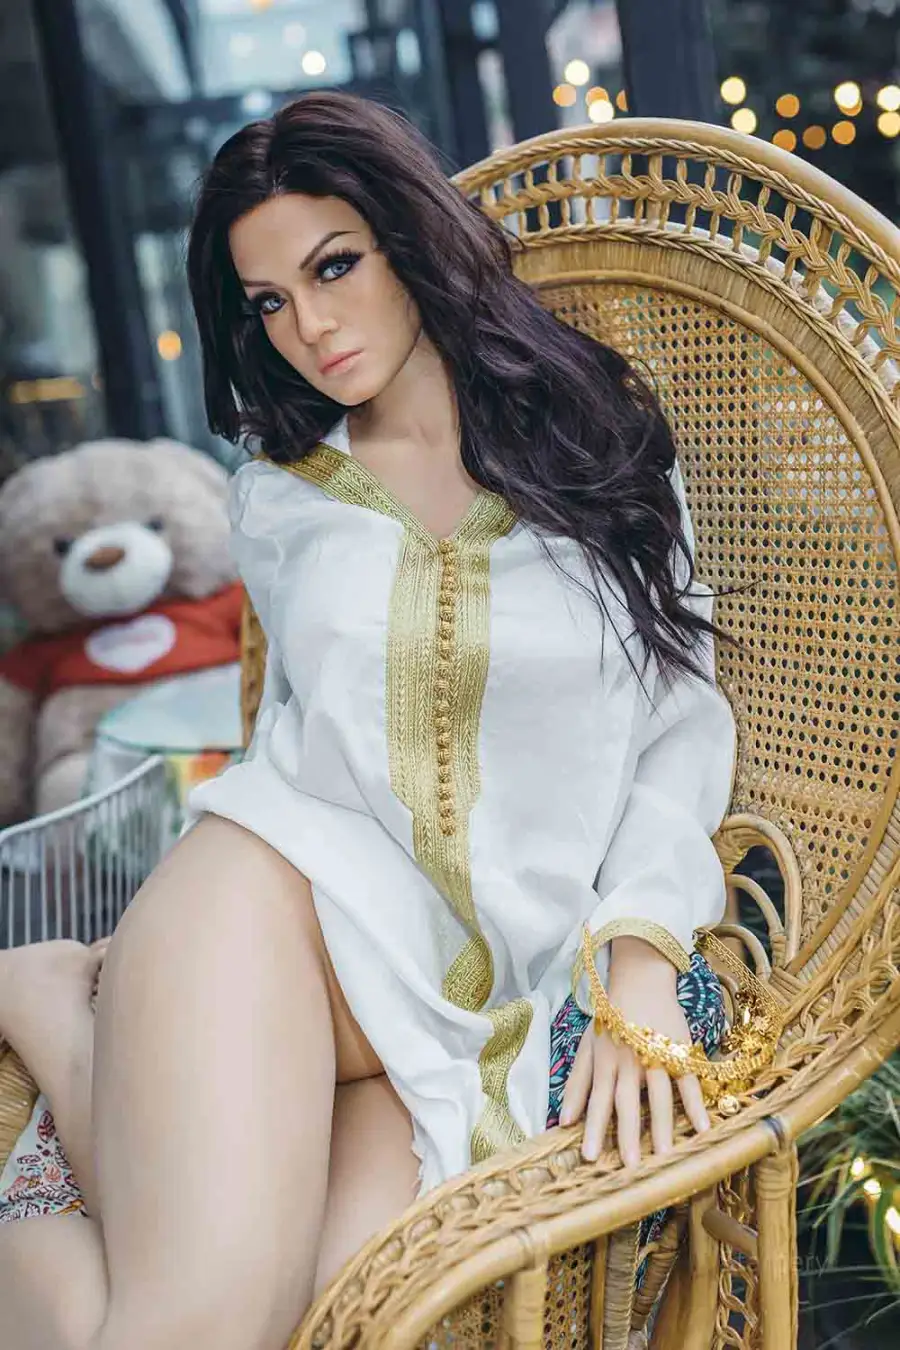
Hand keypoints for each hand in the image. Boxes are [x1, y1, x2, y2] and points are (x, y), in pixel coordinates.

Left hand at [559, 937, 710, 1166]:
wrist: (640, 980)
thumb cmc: (610, 1018)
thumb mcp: (587, 1046)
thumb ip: (577, 1083)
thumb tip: (564, 1120)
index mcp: (605, 1061)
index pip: (597, 1100)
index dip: (594, 1129)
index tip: (591, 1158)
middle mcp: (628, 1061)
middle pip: (627, 1102)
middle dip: (628, 1134)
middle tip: (631, 1167)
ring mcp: (655, 1054)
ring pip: (659, 1094)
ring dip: (662, 1124)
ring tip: (664, 1155)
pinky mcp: (679, 1049)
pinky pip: (689, 1080)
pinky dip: (696, 1103)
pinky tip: (703, 1127)